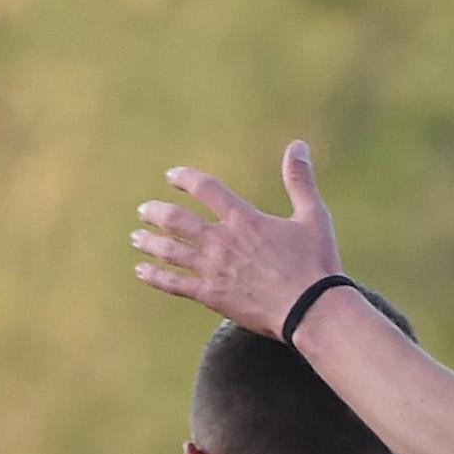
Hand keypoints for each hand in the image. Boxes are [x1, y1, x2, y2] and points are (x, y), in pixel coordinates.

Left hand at [133, 141, 343, 339]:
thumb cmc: (316, 263)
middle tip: (144, 210)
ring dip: (150, 242)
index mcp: (244, 219)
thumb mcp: (312, 215)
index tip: (171, 176)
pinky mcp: (211, 296)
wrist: (310, 308)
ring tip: (136, 238)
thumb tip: (298, 145)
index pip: (207, 189)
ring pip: (170, 251)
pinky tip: (141, 271)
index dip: (185, 179)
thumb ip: (300, 180)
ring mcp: (214, 269)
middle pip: (177, 220)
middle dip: (156, 213)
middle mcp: (223, 240)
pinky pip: (175, 284)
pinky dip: (155, 277)